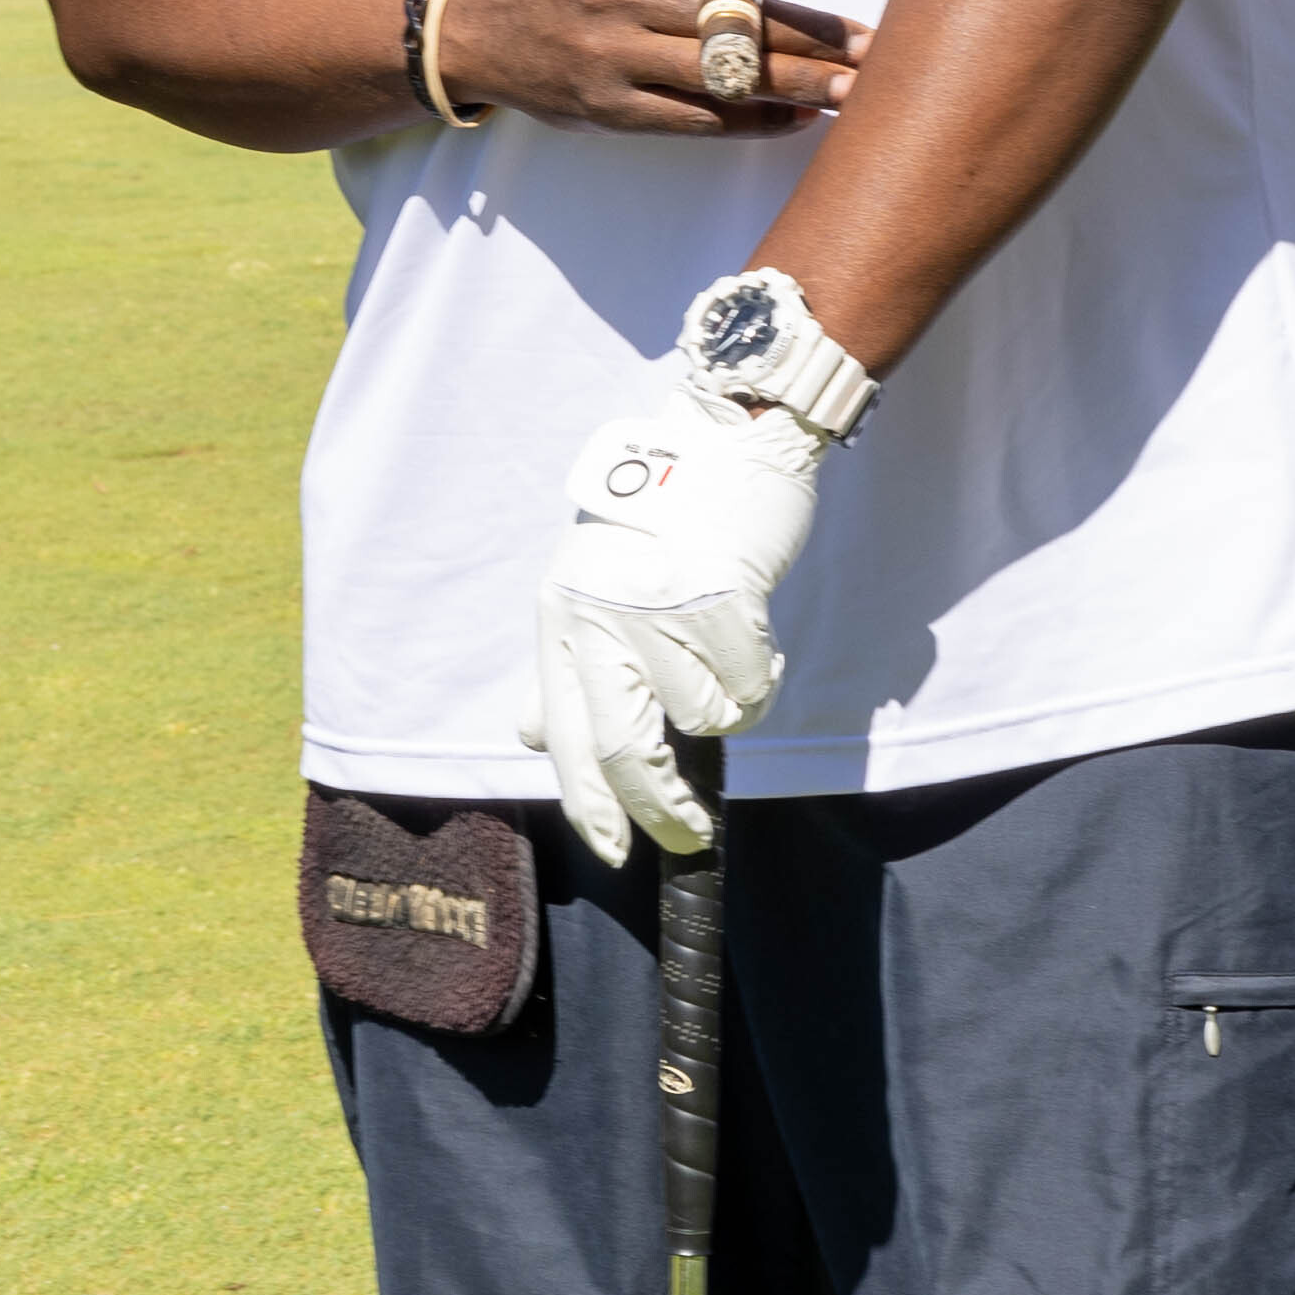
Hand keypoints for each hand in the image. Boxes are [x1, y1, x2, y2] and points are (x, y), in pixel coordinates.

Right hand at [438, 0, 860, 135]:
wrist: (472, 19)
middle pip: (723, 17)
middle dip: (806, 34)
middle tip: (872, 45)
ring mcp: (606, 55)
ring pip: (716, 76)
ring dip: (794, 86)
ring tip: (855, 90)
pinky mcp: (606, 109)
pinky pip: (693, 120)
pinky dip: (752, 120)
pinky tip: (800, 116)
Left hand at [520, 346, 837, 865]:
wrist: (719, 442)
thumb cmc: (660, 523)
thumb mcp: (588, 584)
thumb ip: (568, 667)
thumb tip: (536, 739)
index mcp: (561, 617)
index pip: (566, 739)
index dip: (593, 808)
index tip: (617, 852)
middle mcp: (597, 614)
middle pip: (624, 751)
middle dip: (660, 810)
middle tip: (690, 834)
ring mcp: (656, 606)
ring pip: (702, 719)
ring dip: (727, 709)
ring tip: (728, 661)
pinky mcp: (716, 596)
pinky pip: (748, 686)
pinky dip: (758, 680)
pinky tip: (752, 638)